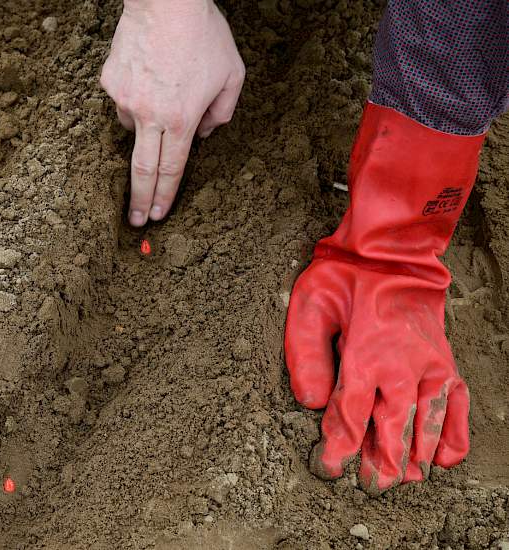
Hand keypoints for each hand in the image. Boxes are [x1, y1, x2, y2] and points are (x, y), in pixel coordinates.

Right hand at [100, 0, 244, 226]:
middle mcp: (149, 115)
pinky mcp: (110, 82)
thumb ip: (222, 112)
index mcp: (180, 119)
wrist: (165, 0)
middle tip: (135, 220)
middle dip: (139, 199)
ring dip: (146, 125)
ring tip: (163, 95)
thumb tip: (205, 133)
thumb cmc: (202, 33)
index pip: (171, 170)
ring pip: (133, 127)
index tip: (156, 215)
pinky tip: (149, 74)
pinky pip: (122, 100)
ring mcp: (125, 99)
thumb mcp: (232, 74)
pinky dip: (135, 96)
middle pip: (142, 169)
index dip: (164, 196)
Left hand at [286, 259, 469, 493]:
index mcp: (365, 353)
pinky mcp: (445, 363)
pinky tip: (442, 458)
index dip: (339, 446)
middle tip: (370, 487)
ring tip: (404, 481)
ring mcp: (430, 366)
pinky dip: (452, 434)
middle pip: (392, 425)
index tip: (330, 468)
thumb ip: (306, 354)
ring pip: (425, 422)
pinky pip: (455, 405)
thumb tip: (310, 401)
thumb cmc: (346, 278)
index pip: (350, 412)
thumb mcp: (310, 305)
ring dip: (414, 454)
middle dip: (380, 461)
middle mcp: (402, 365)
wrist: (394, 253)